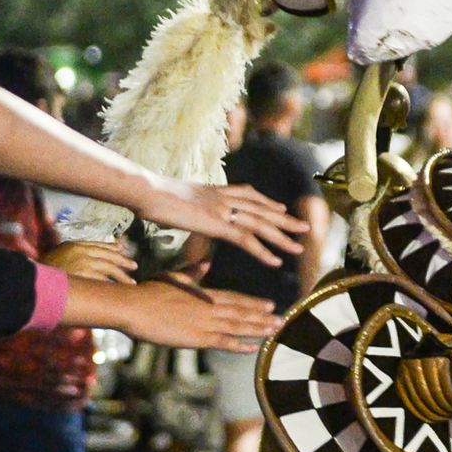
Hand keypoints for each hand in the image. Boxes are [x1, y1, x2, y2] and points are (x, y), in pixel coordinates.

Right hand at [45, 240, 137, 284]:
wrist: (33, 279)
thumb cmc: (43, 270)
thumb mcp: (58, 254)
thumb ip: (72, 252)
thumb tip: (85, 256)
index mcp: (75, 245)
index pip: (99, 245)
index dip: (113, 248)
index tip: (123, 250)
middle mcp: (82, 252)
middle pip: (108, 256)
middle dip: (123, 261)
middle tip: (134, 266)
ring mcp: (84, 263)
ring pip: (109, 268)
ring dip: (122, 276)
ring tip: (132, 282)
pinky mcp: (85, 276)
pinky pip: (103, 281)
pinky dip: (113, 285)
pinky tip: (120, 290)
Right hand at [123, 279, 279, 350]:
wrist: (134, 306)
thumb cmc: (148, 291)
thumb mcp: (174, 277)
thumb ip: (192, 274)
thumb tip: (205, 265)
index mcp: (203, 293)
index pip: (235, 299)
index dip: (253, 303)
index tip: (270, 305)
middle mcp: (209, 307)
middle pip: (242, 312)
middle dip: (263, 317)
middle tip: (283, 320)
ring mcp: (204, 323)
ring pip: (238, 326)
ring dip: (258, 329)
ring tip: (276, 330)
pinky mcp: (196, 338)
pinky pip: (223, 342)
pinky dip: (239, 344)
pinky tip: (253, 347)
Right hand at [135, 177, 307, 265]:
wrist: (147, 190)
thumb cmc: (152, 195)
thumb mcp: (177, 198)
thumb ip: (190, 204)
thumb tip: (189, 209)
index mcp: (215, 190)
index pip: (249, 194)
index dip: (267, 202)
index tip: (281, 207)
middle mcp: (224, 197)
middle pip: (262, 208)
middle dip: (285, 219)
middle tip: (304, 227)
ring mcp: (222, 210)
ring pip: (260, 224)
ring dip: (282, 237)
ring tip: (299, 247)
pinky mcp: (217, 224)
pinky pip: (246, 240)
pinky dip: (263, 251)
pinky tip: (275, 260)